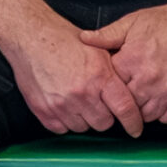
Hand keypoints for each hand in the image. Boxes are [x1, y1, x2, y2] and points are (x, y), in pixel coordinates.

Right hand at [6, 12, 145, 135]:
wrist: (30, 37)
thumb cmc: (63, 40)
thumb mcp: (98, 50)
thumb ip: (114, 74)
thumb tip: (131, 93)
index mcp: (99, 76)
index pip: (125, 108)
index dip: (133, 123)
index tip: (135, 129)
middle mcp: (81, 93)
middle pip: (104, 123)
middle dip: (104, 115)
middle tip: (97, 102)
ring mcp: (61, 105)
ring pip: (83, 128)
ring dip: (84, 118)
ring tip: (77, 99)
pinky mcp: (44, 111)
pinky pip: (62, 129)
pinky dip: (65, 121)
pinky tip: (64, 104)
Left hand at [79, 0, 166, 125]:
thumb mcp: (133, 21)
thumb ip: (107, 35)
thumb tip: (83, 39)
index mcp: (132, 61)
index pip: (109, 86)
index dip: (108, 85)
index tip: (111, 82)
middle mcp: (149, 80)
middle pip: (126, 105)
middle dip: (123, 101)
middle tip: (124, 94)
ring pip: (145, 116)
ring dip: (141, 110)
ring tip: (141, 98)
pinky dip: (161, 113)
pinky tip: (159, 101)